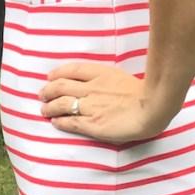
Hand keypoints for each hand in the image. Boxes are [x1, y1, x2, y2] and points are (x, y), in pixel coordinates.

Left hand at [37, 61, 179, 143]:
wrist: (153, 108)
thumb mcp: (122, 77)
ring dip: (49, 107)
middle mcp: (91, 89)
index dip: (58, 73)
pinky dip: (59, 121)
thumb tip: (95, 81)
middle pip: (61, 86)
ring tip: (44, 110)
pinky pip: (70, 122)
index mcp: (101, 74)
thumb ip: (106, 79)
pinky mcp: (92, 124)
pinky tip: (55, 122)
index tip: (50, 77)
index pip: (72, 70)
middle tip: (42, 94)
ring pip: (61, 104)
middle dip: (48, 90)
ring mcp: (90, 107)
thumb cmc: (144, 93)